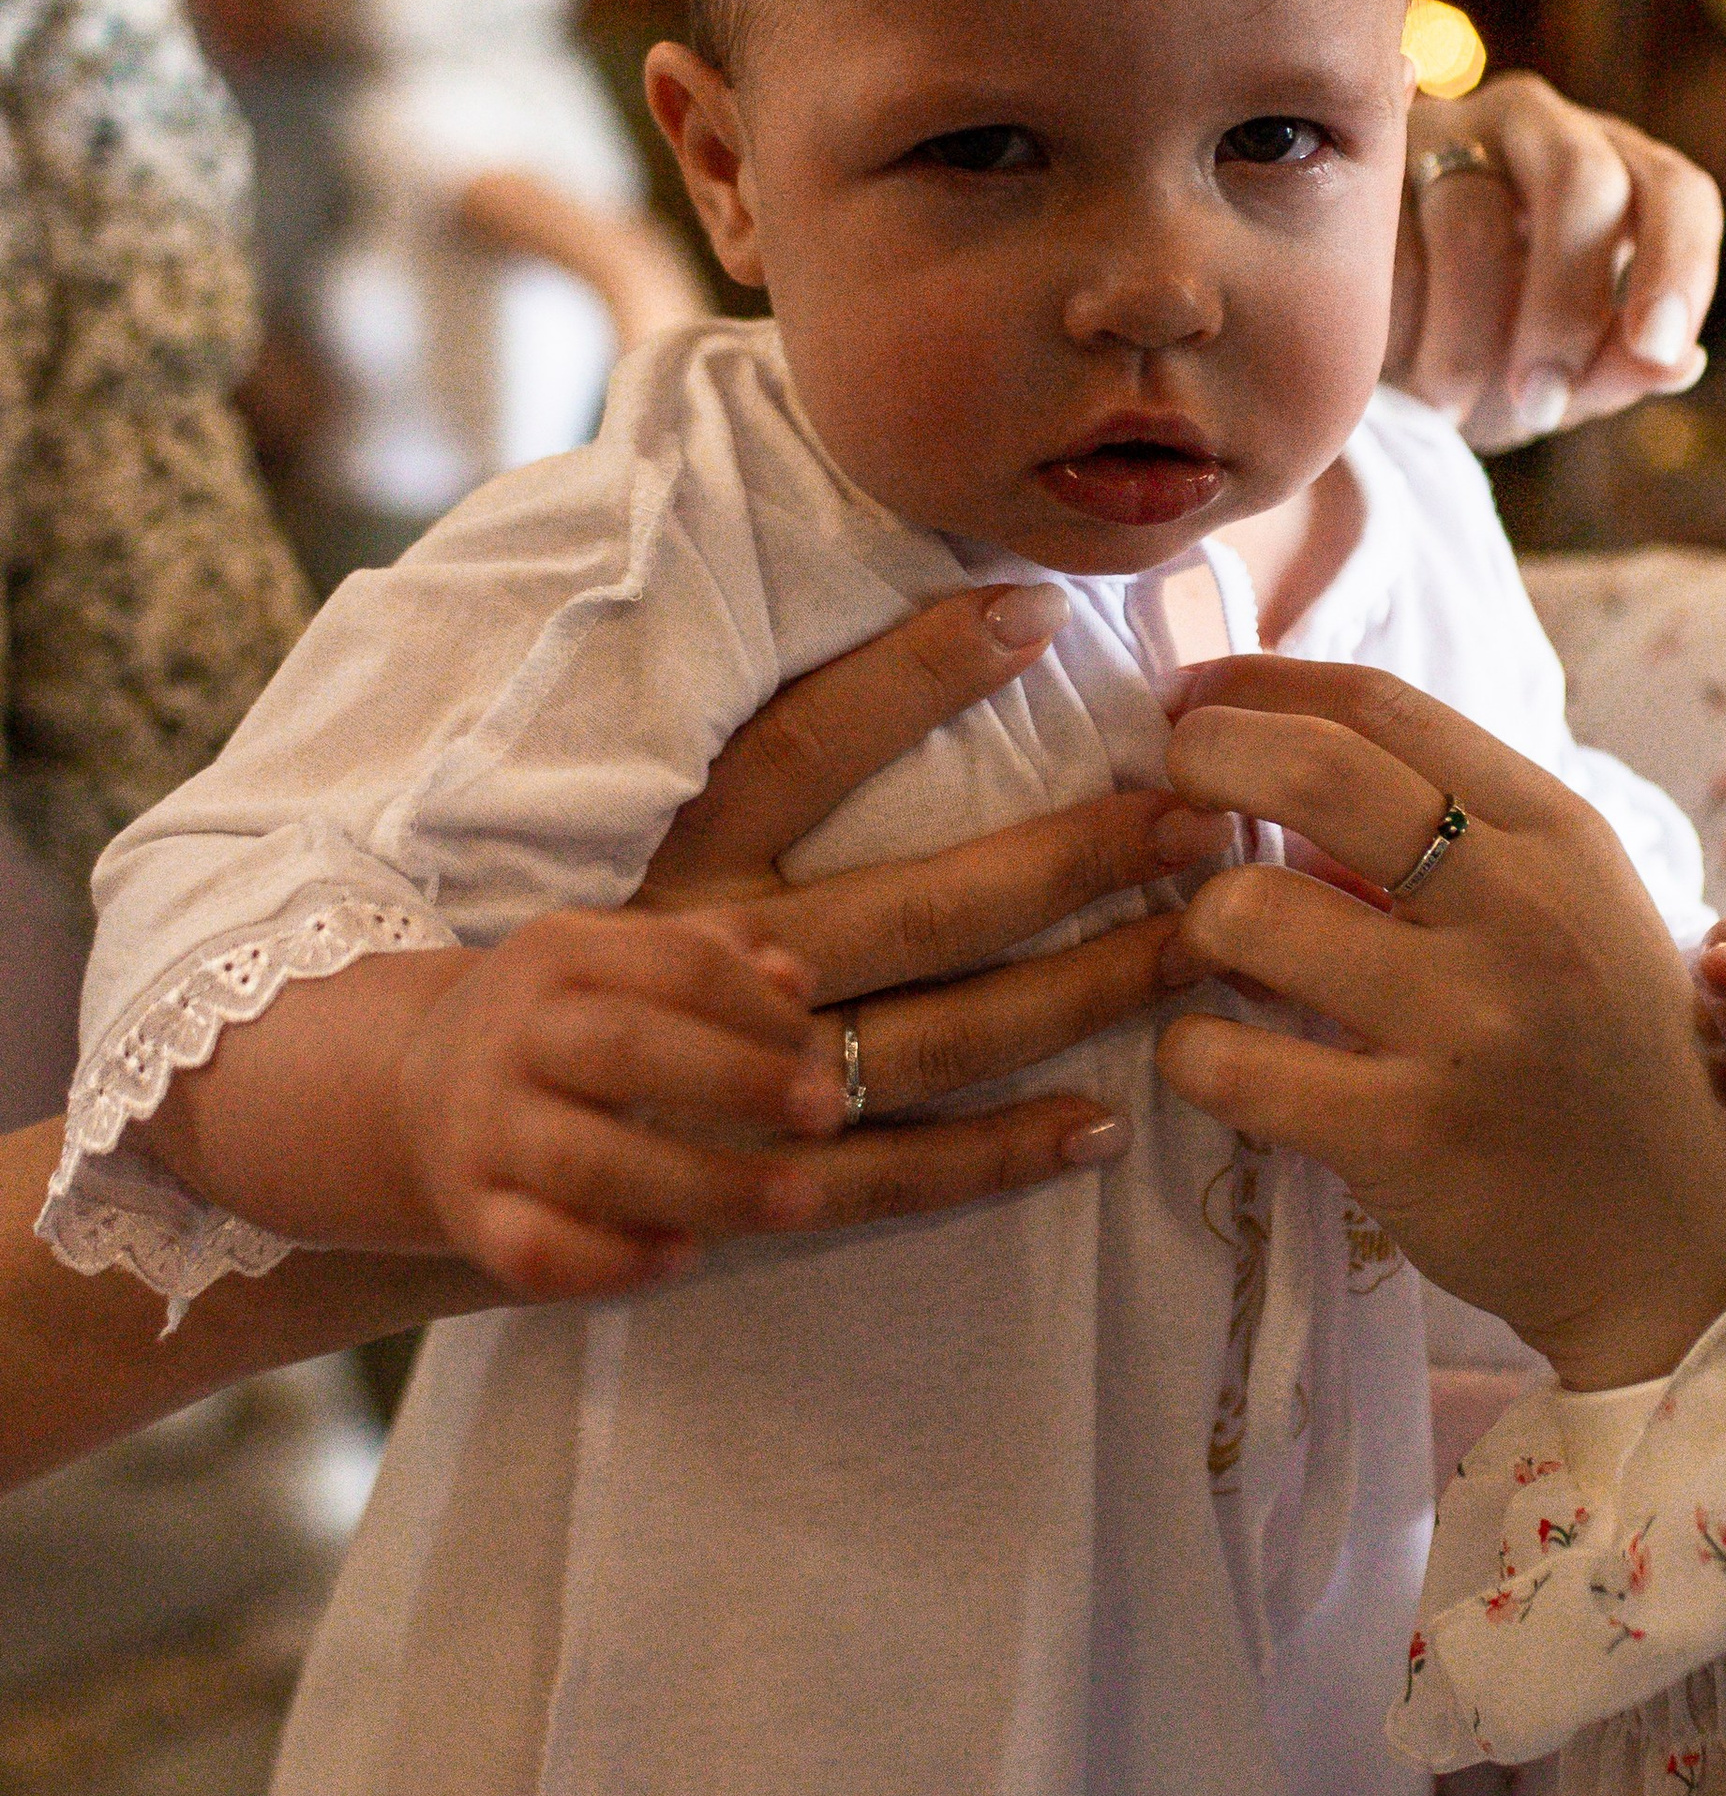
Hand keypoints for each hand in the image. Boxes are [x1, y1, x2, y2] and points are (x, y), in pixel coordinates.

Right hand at [390, 907, 859, 1301]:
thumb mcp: (623, 961)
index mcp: (558, 954)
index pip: (674, 964)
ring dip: (705, 1186)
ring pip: (588, 1164)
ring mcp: (485, 1131)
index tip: (814, 1049)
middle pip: (625, 1050)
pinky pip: (536, 1251)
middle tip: (829, 1113)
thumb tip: (793, 980)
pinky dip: (614, 1262)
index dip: (758, 1007)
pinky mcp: (471, 1215)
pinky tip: (685, 1255)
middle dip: (740, 1082)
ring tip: (796, 1199)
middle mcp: (512, 1036)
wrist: (418, 1089)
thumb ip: (713, 955)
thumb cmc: (566, 1022)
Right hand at [635, 583, 1230, 1135]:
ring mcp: (730, 1078)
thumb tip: (961, 632)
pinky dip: (992, 1158)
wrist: (452, 1109)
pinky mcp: (748, 1182)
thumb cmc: (601, 947)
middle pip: (915, 908)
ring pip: (929, 1042)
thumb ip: (778, 756)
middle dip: (1070, 862)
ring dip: (1071, 1002)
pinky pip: (884, 1177)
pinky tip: (1099, 1128)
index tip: (1041, 613)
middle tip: (1203, 818)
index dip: (914, 674)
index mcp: (680, 854)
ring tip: (1196, 954)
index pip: (802, 743)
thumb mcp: (657, 830)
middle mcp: (704, 957)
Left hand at [1154, 658, 1725, 1389]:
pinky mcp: (1410, 1136)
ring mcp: (1469, 1026)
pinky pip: (1233, 1064)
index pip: (1380, 707)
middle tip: (1168, 789)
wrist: (1677, 1233)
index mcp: (1556, 835)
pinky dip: (1192, 1051)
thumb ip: (1444, 829)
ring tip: (1212, 952)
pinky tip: (1213, 1054)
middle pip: (1312, 770)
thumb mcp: (1562, 905)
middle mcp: (1521, 913)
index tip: (1193, 697)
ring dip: (1193, 923)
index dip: (1259, 682)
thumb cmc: (1594, 1048)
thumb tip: (1270, 760)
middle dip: (1202, 756)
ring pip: (1248, 913)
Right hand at [1391, 72, 1721, 451]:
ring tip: (1449, 406)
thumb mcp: (1560, 377)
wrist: (1373, 339)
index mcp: (1618, 173)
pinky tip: (1393, 367)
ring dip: (1467, 336)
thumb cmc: (1492, 351)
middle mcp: (1542, 128)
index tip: (1658, 349)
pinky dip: (1397, 322)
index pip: (1676, 193)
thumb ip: (1617, 370)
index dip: (1678, 265)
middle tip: (1539, 404)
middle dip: (1564, 309)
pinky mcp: (1366, 159)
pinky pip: (1385, 238)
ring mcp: (1449, 129)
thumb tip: (1681, 364)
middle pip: (1580, 182)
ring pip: (1472, 216)